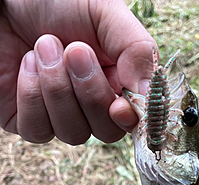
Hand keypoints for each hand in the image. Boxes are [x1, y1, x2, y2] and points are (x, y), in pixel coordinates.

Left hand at [0, 0, 155, 143]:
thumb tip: (149, 94)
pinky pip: (38, 130)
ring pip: (72, 133)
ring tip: (44, 45)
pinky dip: (32, 95)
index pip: (134, 119)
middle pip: (106, 131)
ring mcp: (59, 116)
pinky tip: (27, 64)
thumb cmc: (55, 0)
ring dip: (58, 89)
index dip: (129, 120)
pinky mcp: (28, 121)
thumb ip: (136, 50)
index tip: (119, 106)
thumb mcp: (106, 13)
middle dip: (90, 94)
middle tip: (75, 50)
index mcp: (117, 81)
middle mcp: (91, 105)